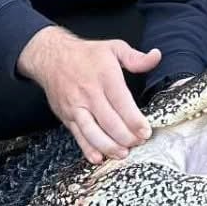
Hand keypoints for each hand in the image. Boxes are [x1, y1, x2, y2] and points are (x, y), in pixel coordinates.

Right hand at [17, 26, 161, 163]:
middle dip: (126, 137)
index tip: (145, 131)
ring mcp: (76, 106)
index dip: (134, 120)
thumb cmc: (86, 54)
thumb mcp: (113, 47)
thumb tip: (156, 56)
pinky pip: (78, 136)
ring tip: (123, 154)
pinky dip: (88, 149)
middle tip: (138, 143)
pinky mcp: (67, 116)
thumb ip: (135, 57)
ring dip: (109, 146)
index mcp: (104, 76)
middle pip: (109, 121)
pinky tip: (99, 158)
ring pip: (92, 132)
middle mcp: (89, 93)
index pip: (121, 102)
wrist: (51, 57)